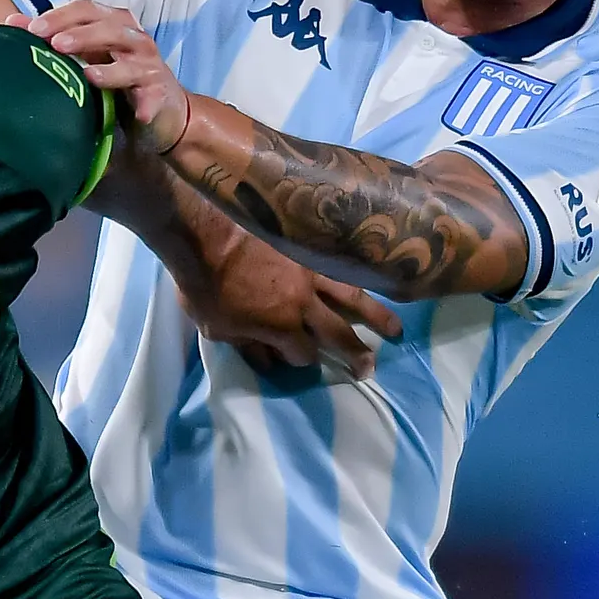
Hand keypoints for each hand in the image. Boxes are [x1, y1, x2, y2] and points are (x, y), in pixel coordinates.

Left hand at [31, 0, 189, 155]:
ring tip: (87, 74)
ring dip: (109, 67)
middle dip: (81, 34)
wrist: (163, 108)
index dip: (61, 16)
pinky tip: (137, 114)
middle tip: (54, 43)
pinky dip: (145, 104)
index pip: (87, 10)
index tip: (32, 28)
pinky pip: (152, 97)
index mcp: (114, 23)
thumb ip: (53, 37)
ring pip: (131, 59)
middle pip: (109, 27)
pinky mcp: (159, 93)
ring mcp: (149, 65)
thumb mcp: (86, 54)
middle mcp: (134, 38)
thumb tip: (12, 21)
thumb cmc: (118, 75)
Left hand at [189, 229, 402, 380]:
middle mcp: (305, 301)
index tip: (292, 357)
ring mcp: (312, 271)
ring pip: (353, 296)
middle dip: (355, 354)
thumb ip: (248, 346)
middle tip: (370, 368)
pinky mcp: (310, 246)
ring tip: (396, 329)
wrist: (203, 230)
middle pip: (338, 333)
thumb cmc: (203, 284)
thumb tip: (270, 362)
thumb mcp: (218, 328)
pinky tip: (375, 279)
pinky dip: (360, 276)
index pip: (304, 353)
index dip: (299, 359)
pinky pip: (341, 265)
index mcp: (282, 325)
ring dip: (377, 315)